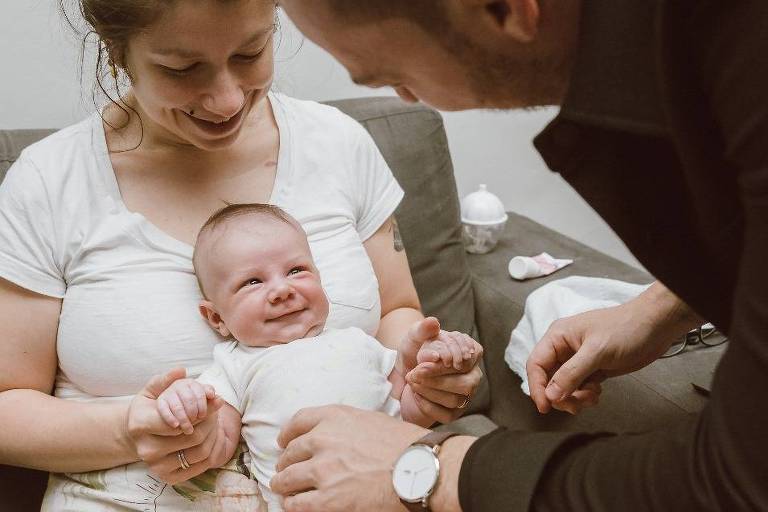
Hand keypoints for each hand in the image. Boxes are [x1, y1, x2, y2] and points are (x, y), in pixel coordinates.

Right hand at [126, 368, 231, 483]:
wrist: (139, 438)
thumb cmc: (149, 410)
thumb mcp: (152, 392)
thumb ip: (166, 380)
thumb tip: (181, 370)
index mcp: (139, 425)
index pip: (178, 419)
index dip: (201, 409)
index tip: (212, 399)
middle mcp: (146, 450)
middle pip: (193, 435)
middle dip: (211, 420)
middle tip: (216, 410)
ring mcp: (157, 467)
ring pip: (201, 450)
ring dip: (215, 433)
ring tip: (215, 421)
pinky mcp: (169, 478)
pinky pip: (202, 465)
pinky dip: (213, 449)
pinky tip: (211, 437)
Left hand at [271, 405, 428, 511]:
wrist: (420, 470)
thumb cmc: (405, 446)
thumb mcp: (371, 420)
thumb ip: (346, 425)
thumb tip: (334, 436)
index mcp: (335, 417)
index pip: (298, 421)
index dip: (288, 434)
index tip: (284, 442)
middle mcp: (323, 439)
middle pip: (290, 451)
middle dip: (287, 462)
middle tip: (287, 470)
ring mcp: (322, 470)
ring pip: (286, 478)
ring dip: (284, 484)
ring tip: (285, 489)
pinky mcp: (326, 500)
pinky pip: (295, 504)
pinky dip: (292, 504)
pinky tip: (295, 504)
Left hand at [400, 318, 483, 423]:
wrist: (400, 375)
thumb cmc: (413, 353)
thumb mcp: (413, 338)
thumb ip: (422, 329)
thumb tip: (433, 323)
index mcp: (470, 354)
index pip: (469, 360)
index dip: (450, 360)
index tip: (431, 357)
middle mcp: (472, 376)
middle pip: (466, 383)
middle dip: (437, 378)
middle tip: (415, 372)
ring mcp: (465, 397)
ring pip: (455, 400)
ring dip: (429, 390)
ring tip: (412, 380)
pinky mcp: (452, 414)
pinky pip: (445, 414)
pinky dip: (426, 404)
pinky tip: (415, 393)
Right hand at [526, 286, 693, 413]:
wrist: (655, 326)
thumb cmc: (625, 329)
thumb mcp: (596, 351)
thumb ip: (572, 374)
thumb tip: (551, 395)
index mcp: (558, 337)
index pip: (536, 364)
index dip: (537, 387)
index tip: (546, 407)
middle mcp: (564, 348)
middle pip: (548, 379)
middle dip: (560, 396)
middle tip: (577, 405)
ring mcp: (578, 359)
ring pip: (563, 387)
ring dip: (574, 398)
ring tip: (593, 397)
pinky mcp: (592, 368)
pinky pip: (578, 388)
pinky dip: (584, 396)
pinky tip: (597, 393)